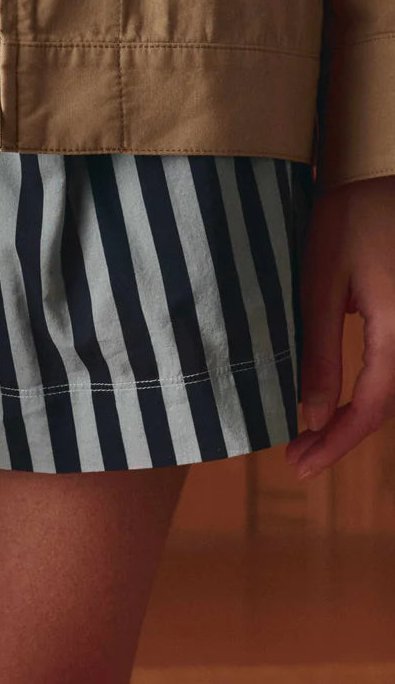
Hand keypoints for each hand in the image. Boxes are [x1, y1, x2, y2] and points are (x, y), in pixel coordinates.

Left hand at [286, 174, 394, 478]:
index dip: (335, 443)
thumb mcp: (323, 277)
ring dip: (358, 418)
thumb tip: (311, 412)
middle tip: (299, 457)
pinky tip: (341, 399)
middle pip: (388, 408)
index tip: (298, 465)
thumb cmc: (356, 218)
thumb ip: (319, 346)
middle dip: (343, 437)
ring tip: (313, 436)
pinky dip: (372, 392)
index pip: (371, 410)